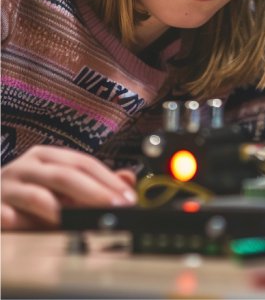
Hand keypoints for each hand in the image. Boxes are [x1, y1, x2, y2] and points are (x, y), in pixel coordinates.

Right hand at [1, 145, 136, 230]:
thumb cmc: (25, 193)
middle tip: (114, 209)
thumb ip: (93, 183)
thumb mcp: (60, 185)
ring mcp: (6, 187)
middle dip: (94, 193)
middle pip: (65, 176)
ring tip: (81, 223)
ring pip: (38, 196)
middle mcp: (27, 166)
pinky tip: (40, 231)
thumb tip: (128, 179)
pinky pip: (9, 217)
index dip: (108, 180)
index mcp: (47, 156)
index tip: (128, 198)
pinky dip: (26, 224)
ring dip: (62, 212)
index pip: (84, 163)